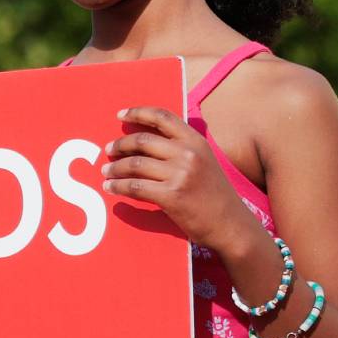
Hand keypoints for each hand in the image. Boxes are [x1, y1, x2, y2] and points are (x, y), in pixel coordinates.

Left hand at [101, 106, 257, 250]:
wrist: (231, 224)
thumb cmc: (214, 195)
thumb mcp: (205, 161)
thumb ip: (182, 148)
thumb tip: (145, 143)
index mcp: (196, 141)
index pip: (162, 117)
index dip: (138, 113)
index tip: (120, 115)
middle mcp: (188, 153)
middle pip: (142, 140)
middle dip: (120, 145)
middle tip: (109, 150)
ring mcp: (180, 174)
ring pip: (135, 164)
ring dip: (115, 168)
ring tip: (106, 172)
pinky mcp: (171, 196)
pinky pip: (135, 187)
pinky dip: (118, 187)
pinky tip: (111, 188)